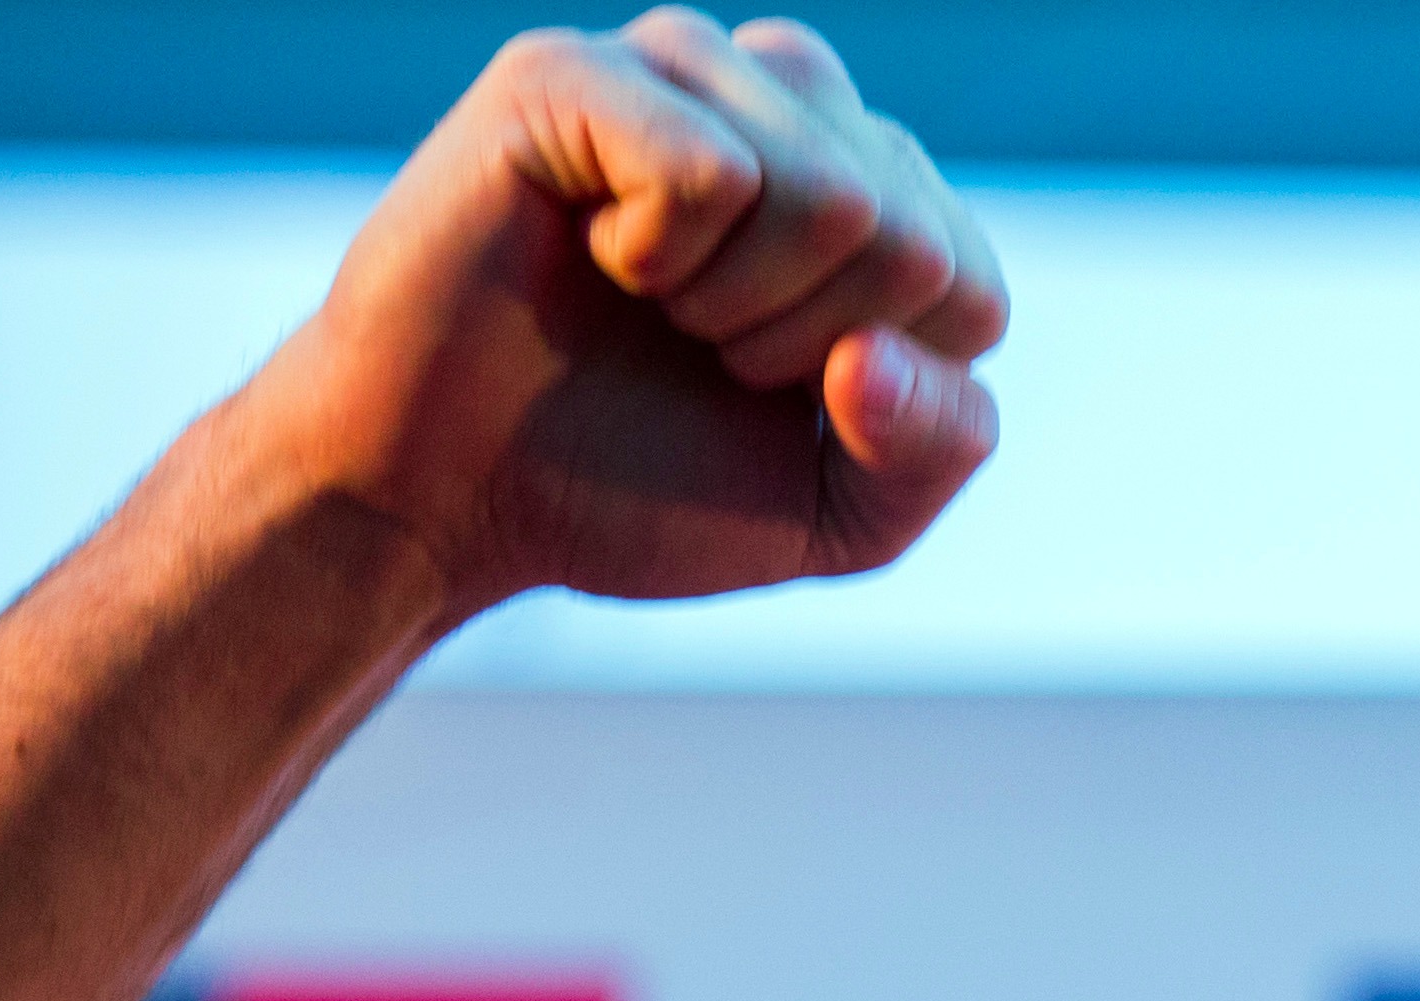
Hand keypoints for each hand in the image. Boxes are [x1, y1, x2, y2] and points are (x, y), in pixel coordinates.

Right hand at [232, 10, 1007, 612]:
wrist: (447, 498)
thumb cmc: (640, 485)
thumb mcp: (841, 512)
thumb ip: (936, 449)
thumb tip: (880, 354)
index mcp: (870, 188)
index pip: (971, 292)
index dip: (876, 391)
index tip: (770, 392)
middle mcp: (787, 102)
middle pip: (908, 241)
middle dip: (802, 349)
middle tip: (696, 347)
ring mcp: (679, 69)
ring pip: (831, 195)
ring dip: (736, 306)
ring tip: (649, 300)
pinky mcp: (571, 73)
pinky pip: (710, 172)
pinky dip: (656, 261)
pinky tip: (591, 253)